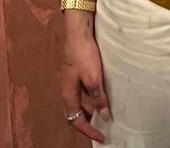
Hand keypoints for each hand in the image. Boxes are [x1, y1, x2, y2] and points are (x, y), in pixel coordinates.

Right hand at [61, 27, 109, 142]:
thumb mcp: (94, 78)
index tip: (101, 137)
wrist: (78, 32)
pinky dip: (89, 99)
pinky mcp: (75, 73)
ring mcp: (69, 81)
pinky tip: (100, 94)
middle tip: (100, 129)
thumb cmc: (83, 54)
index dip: (89, 131)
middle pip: (74, 114)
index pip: (76, 121)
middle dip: (86, 124)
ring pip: (77, 103)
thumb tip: (104, 116)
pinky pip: (81, 93)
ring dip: (88, 111)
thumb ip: (98, 98)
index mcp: (68, 95)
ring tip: (102, 114)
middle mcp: (66, 90)